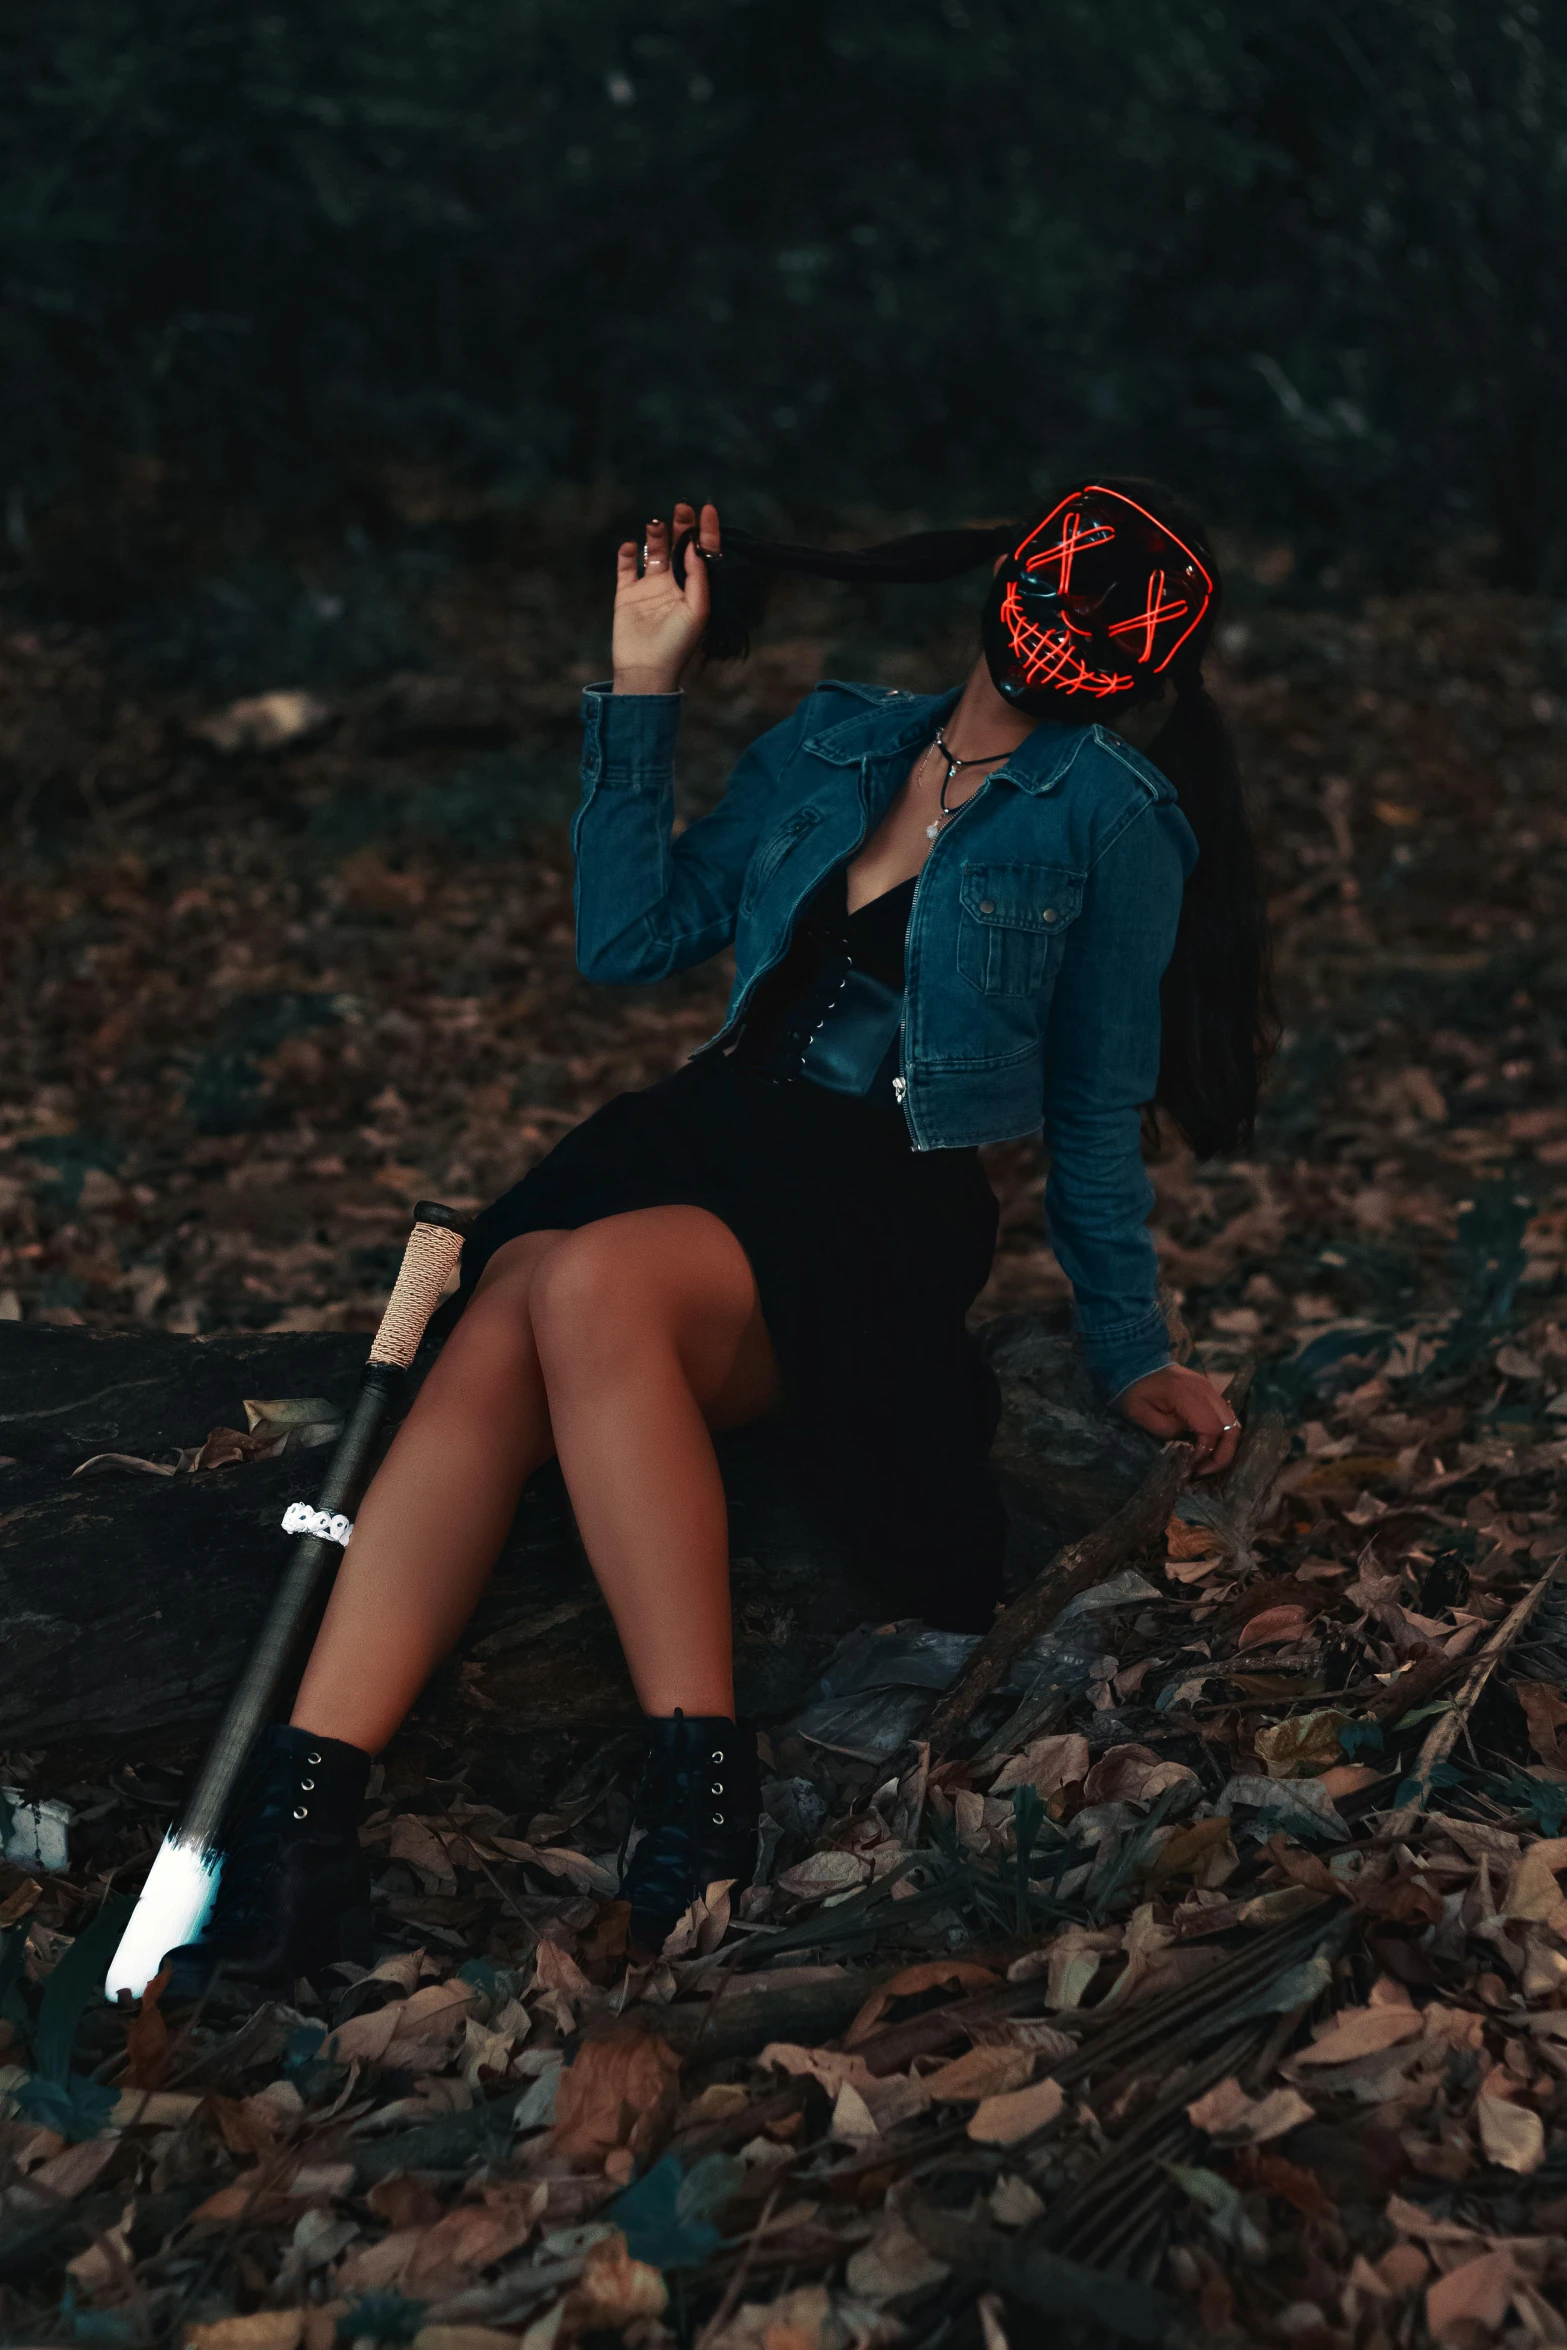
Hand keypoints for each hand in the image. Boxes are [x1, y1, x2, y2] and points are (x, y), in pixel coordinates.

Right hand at [612, 500, 721, 693]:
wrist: (646, 669)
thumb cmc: (678, 644)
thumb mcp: (698, 610)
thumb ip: (699, 576)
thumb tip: (695, 546)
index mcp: (694, 589)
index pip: (702, 554)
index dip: (706, 531)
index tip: (707, 509)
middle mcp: (673, 585)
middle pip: (678, 547)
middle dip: (681, 526)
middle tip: (682, 507)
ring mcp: (649, 588)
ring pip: (653, 552)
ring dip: (655, 535)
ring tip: (655, 524)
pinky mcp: (626, 594)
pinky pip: (626, 567)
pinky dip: (627, 553)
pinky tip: (631, 546)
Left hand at [1117, 1363, 1240, 1476]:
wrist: (1136, 1363)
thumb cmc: (1135, 1391)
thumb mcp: (1143, 1416)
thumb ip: (1170, 1433)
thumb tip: (1191, 1447)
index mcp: (1188, 1394)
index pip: (1211, 1429)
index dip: (1205, 1452)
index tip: (1191, 1466)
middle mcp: (1206, 1390)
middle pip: (1232, 1428)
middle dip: (1222, 1454)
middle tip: (1204, 1471)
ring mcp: (1211, 1389)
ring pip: (1233, 1423)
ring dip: (1224, 1446)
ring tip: (1206, 1463)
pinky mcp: (1210, 1392)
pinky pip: (1224, 1417)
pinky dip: (1220, 1435)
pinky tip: (1205, 1447)